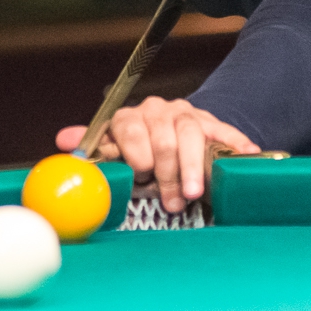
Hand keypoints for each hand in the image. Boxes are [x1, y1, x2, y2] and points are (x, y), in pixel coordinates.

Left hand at [54, 97, 260, 213]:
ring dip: (193, 167)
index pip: (129, 126)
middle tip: (172, 199)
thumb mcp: (113, 151)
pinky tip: (246, 155)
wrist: (172, 135)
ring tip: (194, 193)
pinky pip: (227, 132)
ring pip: (192, 134)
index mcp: (130, 117)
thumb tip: (64, 141)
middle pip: (163, 135)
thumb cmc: (139, 152)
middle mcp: (159, 111)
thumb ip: (93, 148)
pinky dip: (237, 144)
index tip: (142, 174)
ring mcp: (188, 116)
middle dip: (168, 171)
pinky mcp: (214, 124)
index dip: (136, 153)